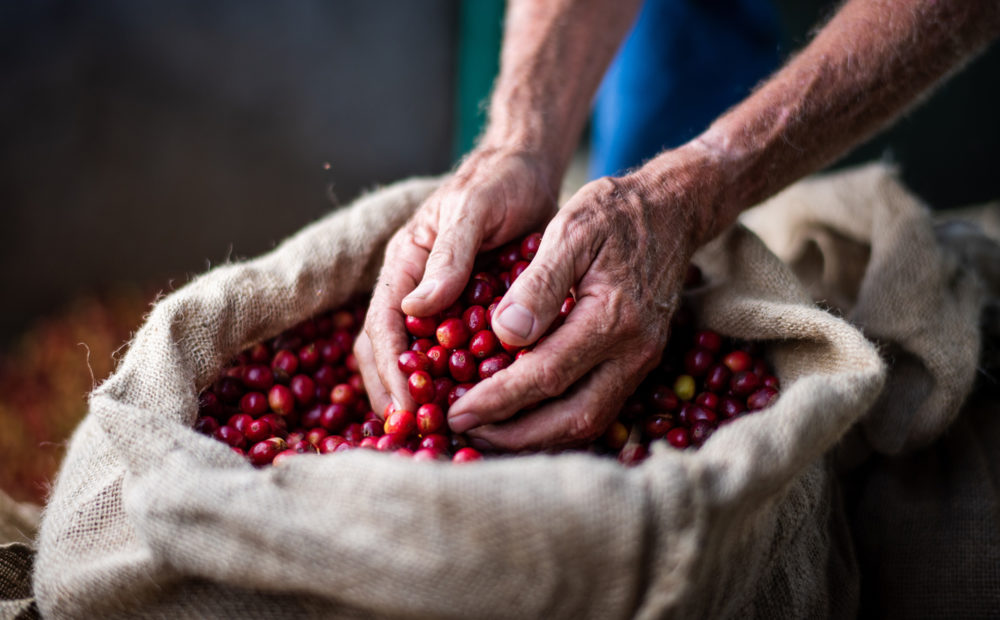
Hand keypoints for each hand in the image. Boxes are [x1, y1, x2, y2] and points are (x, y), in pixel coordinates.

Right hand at [355, 147, 558, 415]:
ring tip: (441, 436)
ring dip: (424, 398)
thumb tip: (416, 309)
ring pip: (418, 363)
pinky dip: (458, 387)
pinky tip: (477, 412)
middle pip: (388, 355)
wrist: (528, 172)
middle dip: (397, 396)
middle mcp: (415, 291)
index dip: (390, 369)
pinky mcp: (470, 316)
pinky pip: (455, 359)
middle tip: (416, 435)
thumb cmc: (496, 182)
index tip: (408, 405)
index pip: (381, 326)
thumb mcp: (472, 210)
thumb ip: (448, 256)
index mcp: (403, 266)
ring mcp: (441, 307)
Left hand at [446, 147, 718, 450]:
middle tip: (463, 432)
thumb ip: (539, 283)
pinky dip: (555, 423)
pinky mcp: (637, 365)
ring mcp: (640, 363)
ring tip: (485, 433)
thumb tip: (506, 333)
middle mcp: (633, 352)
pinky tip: (521, 419)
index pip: (546, 375)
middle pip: (571, 418)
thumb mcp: (571, 229)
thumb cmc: (614, 213)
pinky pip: (596, 409)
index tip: (456, 412)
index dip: (498, 399)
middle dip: (513, 435)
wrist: (673, 211)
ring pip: (587, 423)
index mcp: (613, 318)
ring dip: (534, 438)